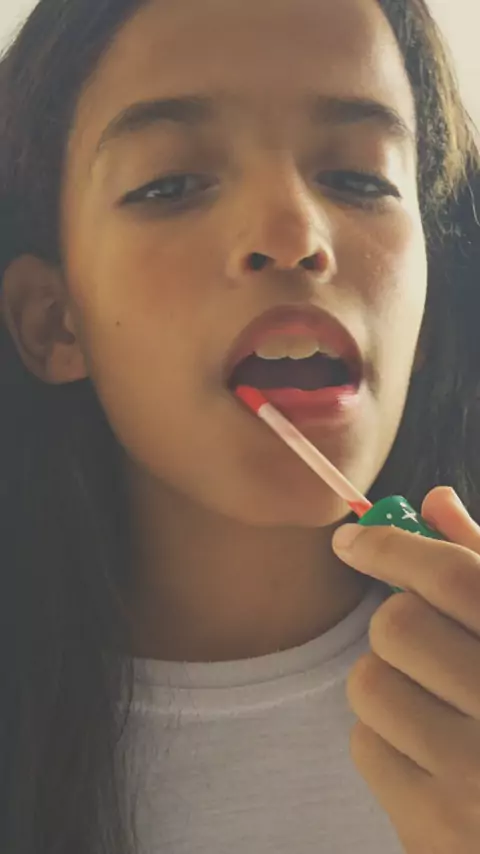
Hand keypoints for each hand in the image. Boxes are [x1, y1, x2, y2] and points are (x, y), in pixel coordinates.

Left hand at [332, 486, 479, 853]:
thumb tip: (434, 501)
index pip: (456, 577)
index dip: (394, 545)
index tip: (354, 540)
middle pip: (398, 625)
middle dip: (398, 625)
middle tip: (425, 647)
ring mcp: (475, 779)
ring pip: (370, 683)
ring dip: (388, 683)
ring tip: (432, 706)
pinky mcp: (433, 828)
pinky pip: (364, 745)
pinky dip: (385, 740)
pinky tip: (429, 756)